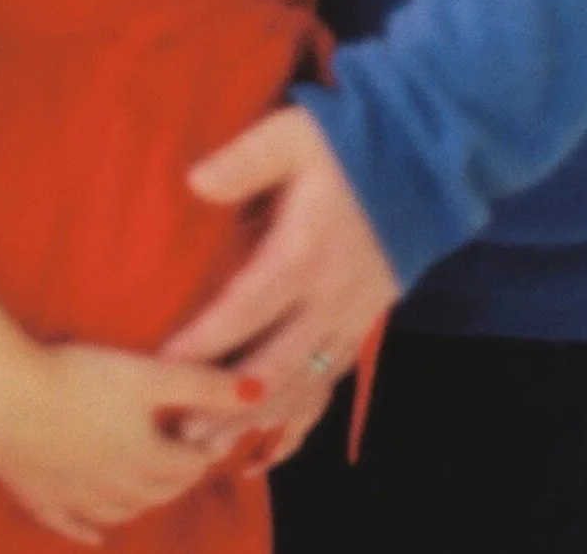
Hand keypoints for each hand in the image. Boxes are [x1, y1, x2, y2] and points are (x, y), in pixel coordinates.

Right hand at [0, 342, 253, 544]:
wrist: (4, 394)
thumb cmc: (79, 378)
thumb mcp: (149, 374)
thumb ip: (205, 383)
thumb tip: (260, 392)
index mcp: (148, 462)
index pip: (190, 465)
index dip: (200, 446)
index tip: (201, 427)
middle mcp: (118, 492)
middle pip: (158, 491)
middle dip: (173, 473)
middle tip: (177, 447)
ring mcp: (77, 501)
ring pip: (121, 513)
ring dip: (138, 500)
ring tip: (144, 479)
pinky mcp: (41, 499)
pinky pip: (72, 526)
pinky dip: (89, 531)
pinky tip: (96, 536)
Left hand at [160, 106, 400, 443]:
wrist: (423, 163)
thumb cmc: (349, 146)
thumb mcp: (293, 135)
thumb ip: (245, 159)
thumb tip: (194, 182)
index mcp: (307, 252)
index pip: (248, 306)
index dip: (207, 338)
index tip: (163, 362)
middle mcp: (330, 299)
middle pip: (274, 368)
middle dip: (226, 404)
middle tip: (180, 432)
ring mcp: (350, 320)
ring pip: (301, 389)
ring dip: (256, 423)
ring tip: (209, 451)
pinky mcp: (363, 329)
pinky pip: (329, 390)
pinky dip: (300, 424)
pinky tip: (269, 451)